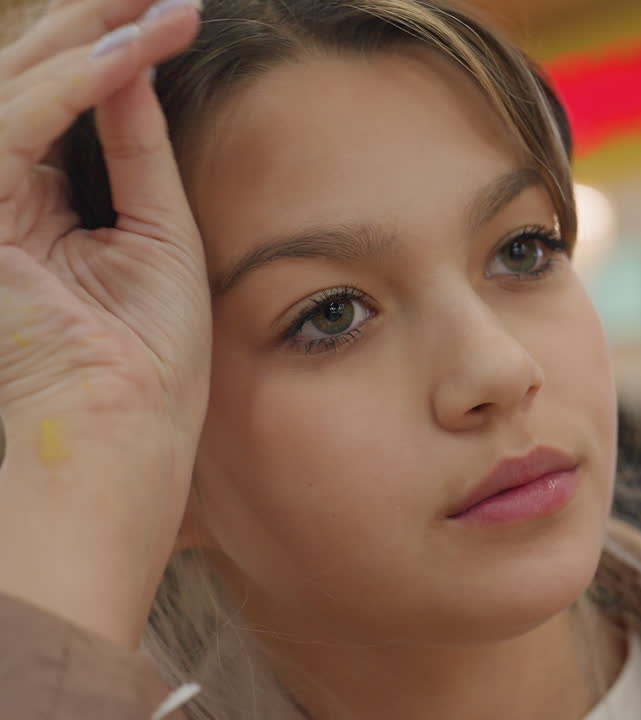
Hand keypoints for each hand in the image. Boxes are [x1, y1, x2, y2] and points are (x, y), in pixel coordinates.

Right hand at [0, 0, 206, 645]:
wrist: (121, 456)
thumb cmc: (145, 372)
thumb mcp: (158, 241)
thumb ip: (138, 156)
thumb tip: (143, 73)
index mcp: (33, 210)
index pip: (58, 104)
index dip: (111, 49)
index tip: (176, 12)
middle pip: (29, 78)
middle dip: (93, 21)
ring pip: (13, 82)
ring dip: (90, 31)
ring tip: (163, 3)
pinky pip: (16, 123)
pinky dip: (79, 78)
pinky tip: (140, 44)